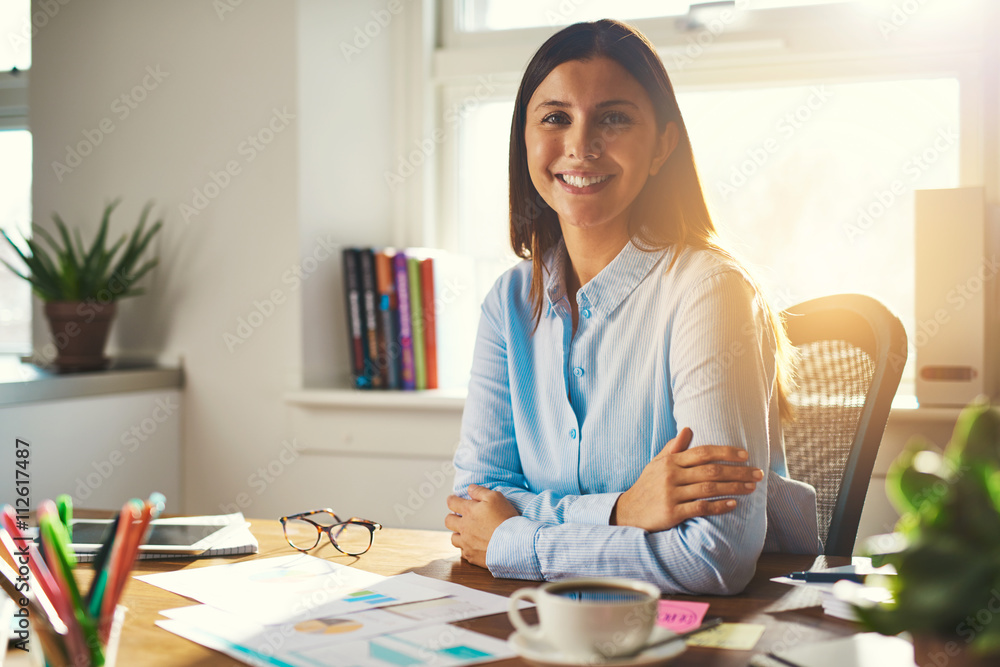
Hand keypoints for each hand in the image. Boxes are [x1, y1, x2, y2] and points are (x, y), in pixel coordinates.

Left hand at [445, 485, 519, 567]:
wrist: (513, 544)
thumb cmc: (505, 519)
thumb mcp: (496, 497)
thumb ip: (480, 491)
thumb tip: (470, 489)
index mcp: (468, 511)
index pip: (452, 502)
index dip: (452, 499)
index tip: (454, 499)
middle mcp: (464, 527)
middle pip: (448, 521)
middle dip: (452, 516)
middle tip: (459, 516)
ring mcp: (466, 543)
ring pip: (453, 538)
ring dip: (458, 534)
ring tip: (467, 532)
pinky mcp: (472, 556)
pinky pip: (463, 552)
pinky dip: (467, 547)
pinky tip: (475, 545)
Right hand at [612, 427, 762, 531]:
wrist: (627, 512)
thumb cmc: (646, 486)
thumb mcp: (656, 464)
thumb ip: (673, 448)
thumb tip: (688, 429)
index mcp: (670, 461)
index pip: (703, 452)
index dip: (726, 452)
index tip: (745, 455)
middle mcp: (671, 475)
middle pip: (711, 470)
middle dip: (738, 471)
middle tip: (758, 474)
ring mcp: (671, 494)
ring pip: (709, 488)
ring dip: (734, 488)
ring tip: (751, 488)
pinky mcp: (672, 513)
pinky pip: (700, 508)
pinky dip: (719, 506)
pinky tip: (733, 504)